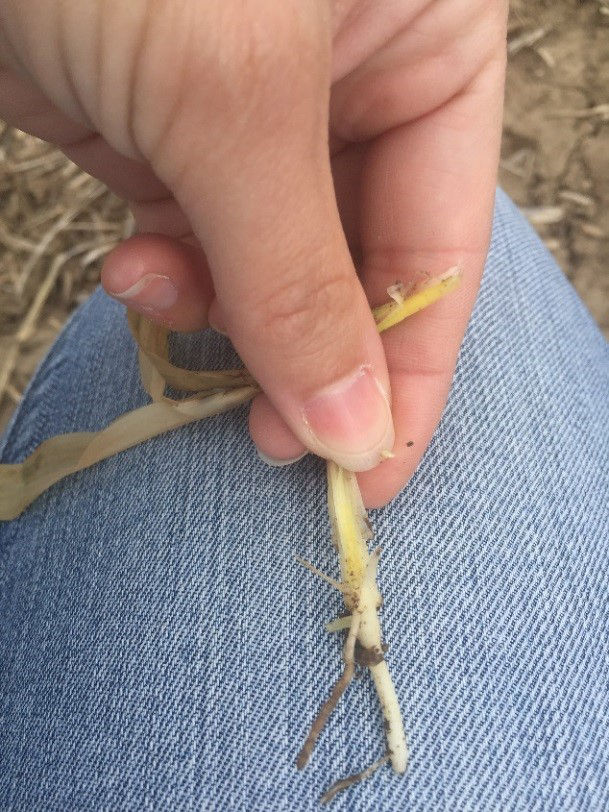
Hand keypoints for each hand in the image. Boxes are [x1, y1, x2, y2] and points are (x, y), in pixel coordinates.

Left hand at [0, 0, 506, 506]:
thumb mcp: (234, 96)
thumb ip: (300, 276)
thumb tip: (353, 427)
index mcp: (424, 41)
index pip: (444, 239)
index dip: (414, 367)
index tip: (376, 471)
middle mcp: (351, 79)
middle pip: (357, 264)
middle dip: (310, 356)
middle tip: (271, 438)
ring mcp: (253, 111)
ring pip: (269, 267)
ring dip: (224, 316)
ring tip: (164, 306)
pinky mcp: (165, 131)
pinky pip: (194, 244)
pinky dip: (170, 281)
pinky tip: (134, 275)